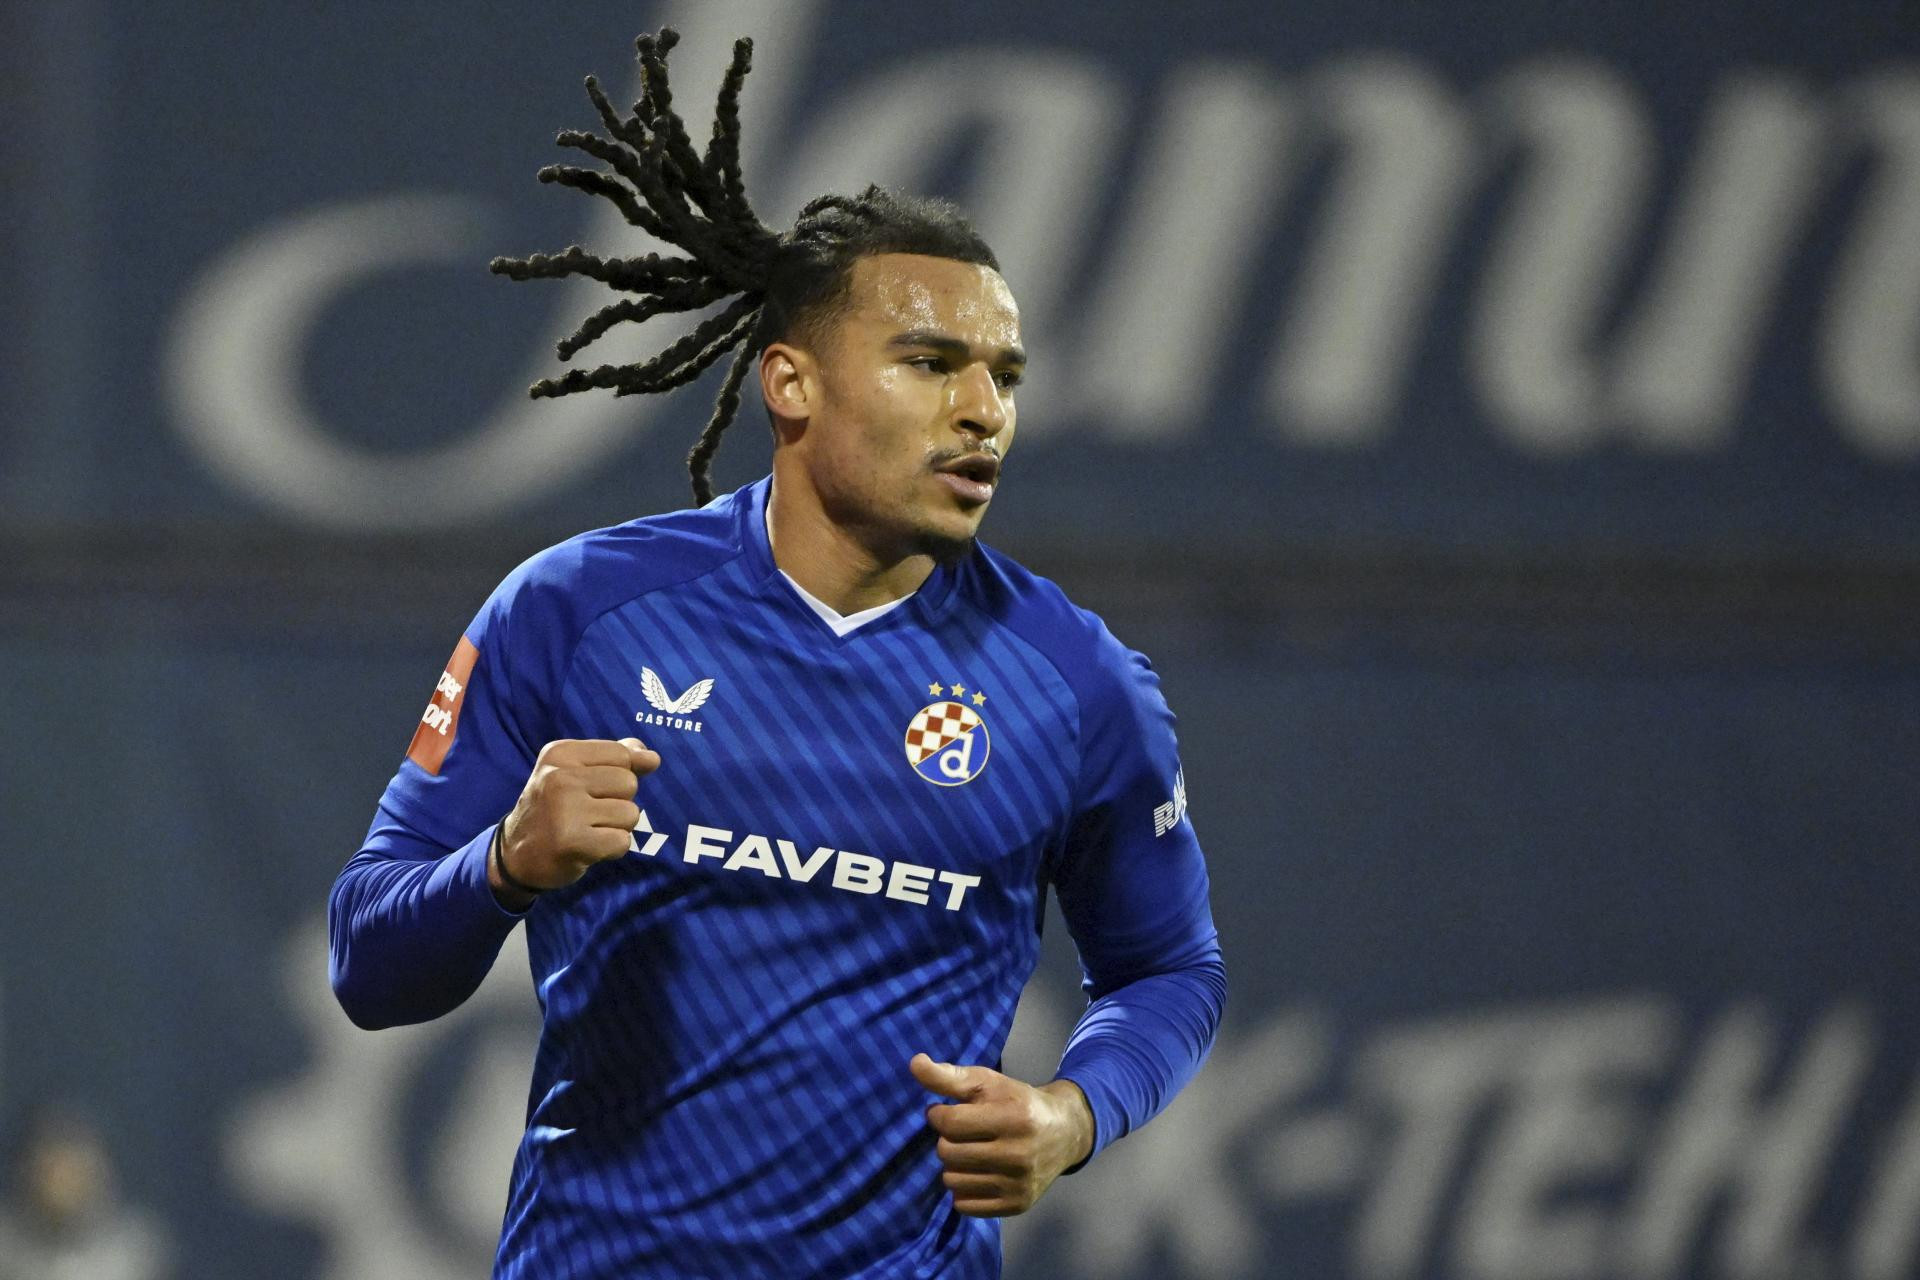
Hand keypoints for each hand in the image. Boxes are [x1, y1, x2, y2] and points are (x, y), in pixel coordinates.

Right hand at [491, 737, 661, 905]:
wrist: (515, 855)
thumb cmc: (554, 809)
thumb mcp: (575, 772)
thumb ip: (617, 758)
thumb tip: (651, 757)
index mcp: (560, 753)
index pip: (622, 754)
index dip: (621, 774)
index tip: (595, 789)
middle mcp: (560, 777)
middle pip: (629, 783)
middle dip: (618, 802)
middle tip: (588, 814)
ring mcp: (565, 809)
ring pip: (630, 813)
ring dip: (617, 827)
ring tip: (588, 830)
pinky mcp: (572, 842)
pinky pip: (622, 841)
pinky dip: (612, 849)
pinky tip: (589, 848)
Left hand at [909, 1052, 1094, 1216]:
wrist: (1065, 1133)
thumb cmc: (1018, 1102)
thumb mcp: (988, 1082)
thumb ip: (949, 1076)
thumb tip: (915, 1063)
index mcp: (1013, 1117)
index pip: (951, 1123)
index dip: (938, 1115)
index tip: (945, 1111)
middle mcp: (1018, 1154)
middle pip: (948, 1153)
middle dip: (946, 1140)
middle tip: (962, 1134)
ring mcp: (1018, 1184)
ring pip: (952, 1181)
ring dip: (953, 1166)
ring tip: (969, 1153)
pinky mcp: (1017, 1205)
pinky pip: (965, 1206)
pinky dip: (963, 1190)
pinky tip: (976, 1173)